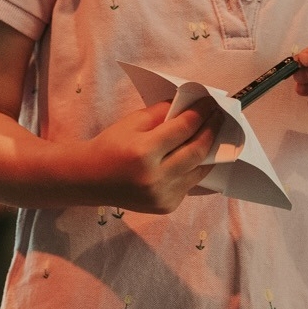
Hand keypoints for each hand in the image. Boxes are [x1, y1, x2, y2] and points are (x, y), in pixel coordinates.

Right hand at [78, 100, 219, 213]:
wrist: (89, 180)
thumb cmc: (109, 146)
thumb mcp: (130, 123)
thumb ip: (160, 113)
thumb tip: (188, 106)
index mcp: (143, 151)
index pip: (182, 128)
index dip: (200, 113)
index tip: (210, 103)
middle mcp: (156, 176)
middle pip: (196, 150)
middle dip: (211, 130)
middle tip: (218, 116)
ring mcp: (163, 195)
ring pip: (199, 170)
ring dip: (208, 150)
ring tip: (212, 134)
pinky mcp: (167, 206)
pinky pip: (189, 184)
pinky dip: (194, 169)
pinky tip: (193, 156)